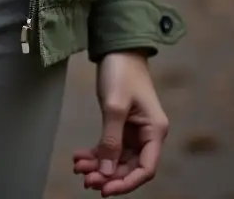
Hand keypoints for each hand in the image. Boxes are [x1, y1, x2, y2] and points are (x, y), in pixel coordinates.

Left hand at [72, 51, 168, 194]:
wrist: (117, 48)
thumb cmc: (122, 73)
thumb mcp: (115, 106)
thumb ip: (111, 139)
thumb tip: (107, 171)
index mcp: (154, 131)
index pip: (145, 168)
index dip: (126, 183)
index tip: (105, 189)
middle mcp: (147, 135)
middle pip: (129, 166)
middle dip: (108, 175)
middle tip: (86, 179)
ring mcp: (134, 131)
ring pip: (117, 158)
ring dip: (99, 165)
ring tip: (79, 168)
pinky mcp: (121, 125)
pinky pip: (110, 146)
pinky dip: (96, 153)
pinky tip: (80, 157)